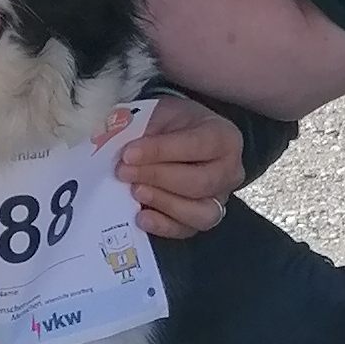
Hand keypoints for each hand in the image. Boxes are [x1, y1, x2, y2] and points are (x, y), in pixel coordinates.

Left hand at [117, 94, 246, 239]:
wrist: (180, 136)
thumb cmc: (173, 124)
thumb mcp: (160, 113)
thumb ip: (143, 129)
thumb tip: (115, 148)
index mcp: (223, 137)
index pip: (195, 146)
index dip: (160, 151)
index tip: (128, 153)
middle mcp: (229, 171)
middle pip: (199, 183)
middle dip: (157, 178)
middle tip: (124, 172)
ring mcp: (219, 199)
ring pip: (200, 213)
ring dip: (163, 203)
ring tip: (135, 192)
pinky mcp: (202, 218)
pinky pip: (187, 230)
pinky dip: (163, 226)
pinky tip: (142, 216)